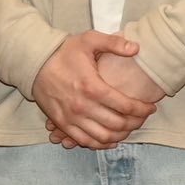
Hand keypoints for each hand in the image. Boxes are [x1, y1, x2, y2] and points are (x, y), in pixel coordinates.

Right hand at [35, 32, 157, 149]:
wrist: (33, 62)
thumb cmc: (64, 52)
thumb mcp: (89, 40)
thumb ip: (114, 43)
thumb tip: (136, 48)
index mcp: (93, 87)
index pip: (126, 106)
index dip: (143, 109)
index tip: (151, 107)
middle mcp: (82, 106)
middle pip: (118, 124)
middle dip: (136, 123)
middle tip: (143, 118)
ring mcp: (71, 117)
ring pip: (103, 136)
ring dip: (121, 135)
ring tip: (130, 128)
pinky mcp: (62, 123)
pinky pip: (85, 141)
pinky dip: (101, 144)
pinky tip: (112, 140)